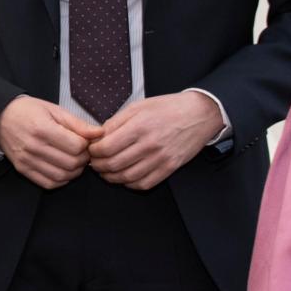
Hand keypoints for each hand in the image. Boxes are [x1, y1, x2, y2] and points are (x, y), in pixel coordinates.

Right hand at [0, 96, 99, 190]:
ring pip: (62, 176)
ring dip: (74, 171)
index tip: (86, 141)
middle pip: (71, 163)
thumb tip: (99, 133)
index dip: (87, 145)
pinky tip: (63, 170)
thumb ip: (78, 124)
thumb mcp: (55, 110)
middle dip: (83, 159)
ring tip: (75, 160)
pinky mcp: (23, 170)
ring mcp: (27, 161)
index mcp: (43, 128)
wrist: (0, 117)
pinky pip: (48, 183)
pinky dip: (61, 180)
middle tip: (83, 152)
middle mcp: (33, 147)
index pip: (76, 146)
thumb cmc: (28, 111)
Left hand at [89, 92, 222, 189]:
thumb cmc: (169, 108)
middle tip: (95, 162)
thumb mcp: (139, 106)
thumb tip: (99, 136)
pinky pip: (145, 183)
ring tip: (107, 171)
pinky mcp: (170, 168)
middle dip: (98, 166)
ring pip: (127, 177)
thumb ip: (116, 121)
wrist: (199, 114)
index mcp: (139, 126)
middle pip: (114, 164)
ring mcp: (161, 158)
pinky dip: (130, 184)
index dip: (94, 152)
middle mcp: (150, 144)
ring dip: (111, 177)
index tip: (91, 150)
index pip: (107, 147)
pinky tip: (125, 177)